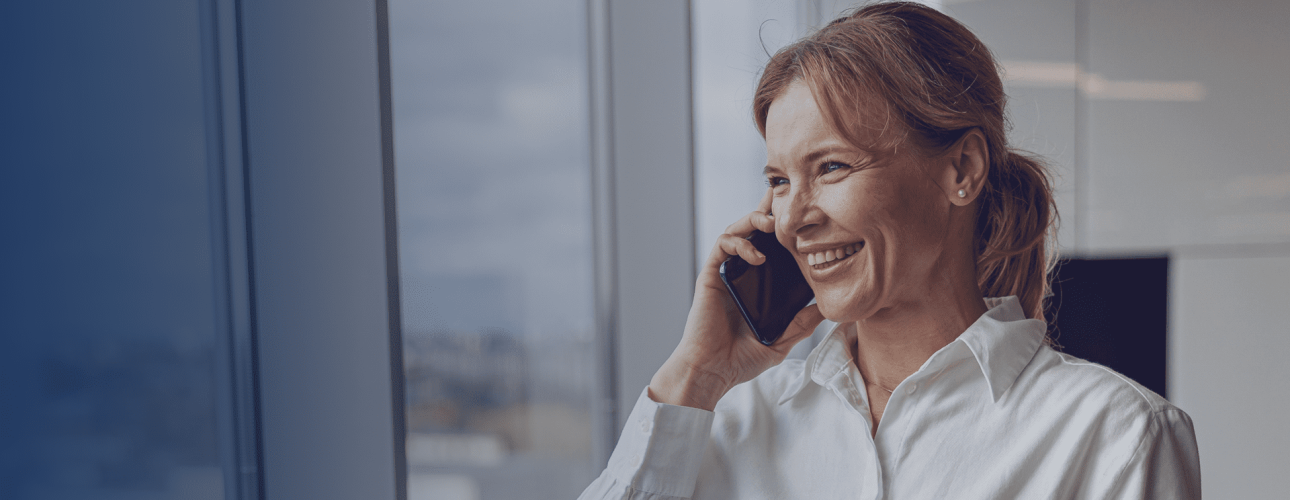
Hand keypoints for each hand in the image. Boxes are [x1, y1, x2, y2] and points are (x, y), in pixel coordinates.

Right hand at [649, 189, 825, 410]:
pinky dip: (739, 243)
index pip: (773, 245)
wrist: (714, 370)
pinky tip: (757, 255)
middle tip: (787, 197)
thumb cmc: (742, 357)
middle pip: (755, 228)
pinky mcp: (711, 274)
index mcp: (760, 282)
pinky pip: (723, 246)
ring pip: (738, 229)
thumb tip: (830, 306)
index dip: (785, 225)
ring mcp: (727, 270)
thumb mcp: (784, 339)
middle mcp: (743, 271)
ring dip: (755, 219)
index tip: (805, 211)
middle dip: (770, 209)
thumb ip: (804, 322)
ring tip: (772, 222)